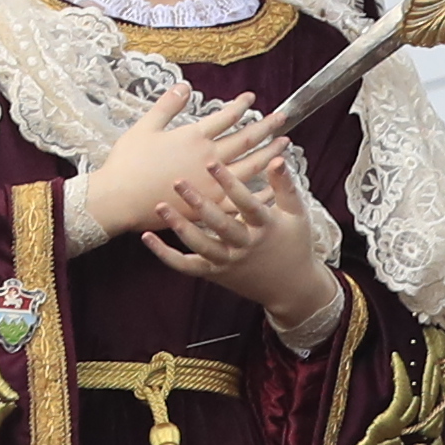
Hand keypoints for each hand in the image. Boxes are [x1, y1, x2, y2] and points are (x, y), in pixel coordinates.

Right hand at [74, 83, 288, 261]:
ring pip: (250, 167)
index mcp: (194, 136)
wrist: (120, 199)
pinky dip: (259, 193)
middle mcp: (209, 158)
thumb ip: (168, 105)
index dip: (241, 105)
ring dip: (269, 154)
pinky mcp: (209, 207)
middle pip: (246, 139)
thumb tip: (185, 85)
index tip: (252, 98)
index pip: (225, 116)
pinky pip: (241, 200)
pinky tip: (272, 189)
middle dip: (267, 127)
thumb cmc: (128, 162)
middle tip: (284, 118)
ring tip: (285, 145)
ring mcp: (212, 184)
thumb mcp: (146, 126)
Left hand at [152, 139, 349, 336]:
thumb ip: (284, 185)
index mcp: (266, 227)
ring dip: (179, 227)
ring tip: (160, 206)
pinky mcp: (215, 273)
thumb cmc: (294, 243)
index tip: (211, 162)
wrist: (290, 287)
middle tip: (178, 182)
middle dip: (198, 203)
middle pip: (219, 224)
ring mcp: (228, 262)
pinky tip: (147, 238)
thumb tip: (276, 157)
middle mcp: (245, 246)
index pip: (246, 203)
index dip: (230, 183)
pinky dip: (165, 255)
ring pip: (200, 246)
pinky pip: (186, 266)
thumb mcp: (296, 213)